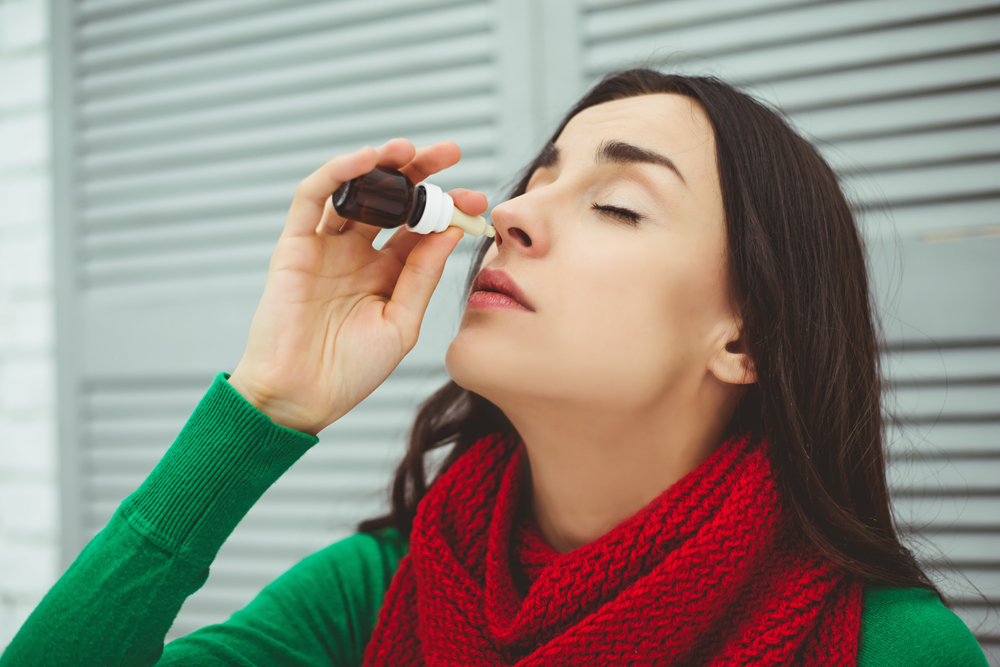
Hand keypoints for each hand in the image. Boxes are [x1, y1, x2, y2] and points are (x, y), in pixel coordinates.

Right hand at [228, 138, 487, 433]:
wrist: (302, 398)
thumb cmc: (352, 371)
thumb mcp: (402, 324)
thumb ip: (423, 276)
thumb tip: (451, 231)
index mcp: (388, 273)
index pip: (422, 228)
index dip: (449, 208)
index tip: (478, 198)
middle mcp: (358, 254)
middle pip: (392, 201)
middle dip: (420, 173)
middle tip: (450, 152)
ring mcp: (326, 247)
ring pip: (355, 191)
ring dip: (380, 165)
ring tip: (408, 150)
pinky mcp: (294, 246)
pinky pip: (312, 199)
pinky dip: (337, 173)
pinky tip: (366, 160)